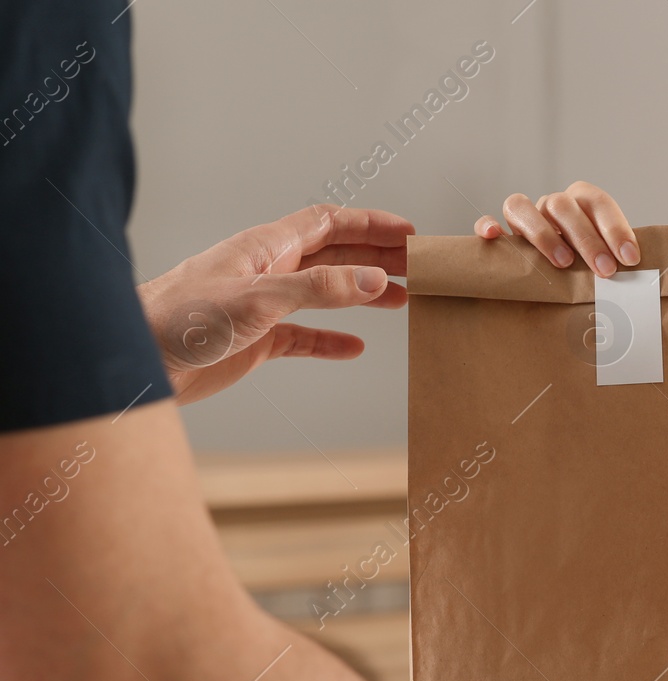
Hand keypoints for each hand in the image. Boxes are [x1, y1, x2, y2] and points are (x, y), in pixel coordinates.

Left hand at [137, 205, 413, 404]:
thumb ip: (321, 288)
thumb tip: (377, 278)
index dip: (370, 224)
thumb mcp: (260, 298)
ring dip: (363, 293)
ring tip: (402, 301)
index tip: (410, 234)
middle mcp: (268, 271)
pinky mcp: (256, 340)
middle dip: (377, 256)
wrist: (137, 358)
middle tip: (418, 266)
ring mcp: (264, 306)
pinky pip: (304, 336)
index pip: (329, 223)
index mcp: (266, 247)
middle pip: (334, 254)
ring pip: (325, 292)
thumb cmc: (182, 318)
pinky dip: (332, 339)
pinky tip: (355, 346)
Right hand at [476, 181, 639, 276]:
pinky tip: (494, 237)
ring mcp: (525, 216)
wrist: (563, 269)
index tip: (630, 259)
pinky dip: (488, 225)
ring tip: (563, 264)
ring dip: (544, 234)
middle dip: (586, 239)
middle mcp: (553, 205)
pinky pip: (488, 219)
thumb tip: (640, 283)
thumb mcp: (606, 258)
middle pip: (562, 206)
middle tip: (604, 270)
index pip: (598, 204)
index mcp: (582, 202)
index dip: (615, 230)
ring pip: (522, 206)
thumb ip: (617, 261)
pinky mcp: (501, 231)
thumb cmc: (588, 265)